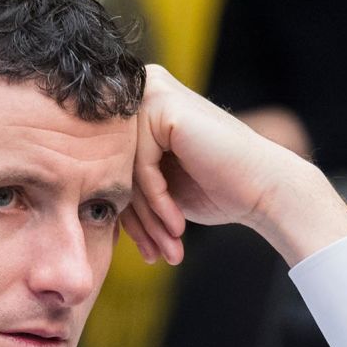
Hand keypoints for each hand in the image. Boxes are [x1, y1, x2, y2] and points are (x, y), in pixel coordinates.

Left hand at [122, 65, 346, 266]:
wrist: (264, 188)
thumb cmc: (216, 190)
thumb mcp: (159, 188)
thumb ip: (125, 183)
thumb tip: (81, 204)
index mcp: (138, 106)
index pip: (114, 167)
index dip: (129, 215)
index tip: (146, 250)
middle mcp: (141, 90)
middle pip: (117, 169)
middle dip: (138, 221)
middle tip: (154, 256)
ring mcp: (151, 93)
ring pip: (127, 171)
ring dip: (148, 219)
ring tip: (167, 249)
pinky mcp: (162, 105)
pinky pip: (142, 167)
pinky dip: (158, 202)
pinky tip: (177, 224)